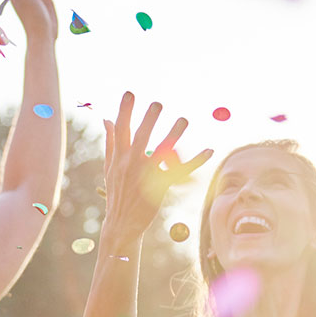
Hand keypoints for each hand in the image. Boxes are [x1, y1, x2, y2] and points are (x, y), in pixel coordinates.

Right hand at [100, 92, 212, 243]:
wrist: (120, 223)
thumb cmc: (116, 193)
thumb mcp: (109, 167)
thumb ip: (110, 142)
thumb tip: (106, 119)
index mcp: (118, 157)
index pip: (120, 128)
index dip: (125, 110)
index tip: (130, 93)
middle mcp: (131, 163)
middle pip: (141, 136)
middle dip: (149, 119)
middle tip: (158, 103)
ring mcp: (145, 175)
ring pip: (161, 151)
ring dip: (174, 135)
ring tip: (184, 120)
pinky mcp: (159, 186)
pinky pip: (181, 171)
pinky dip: (196, 161)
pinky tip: (209, 151)